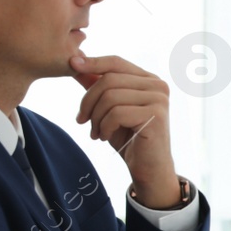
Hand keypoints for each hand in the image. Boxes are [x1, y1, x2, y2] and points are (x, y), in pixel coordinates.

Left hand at [71, 54, 180, 206]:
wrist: (147, 168)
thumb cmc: (129, 138)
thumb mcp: (108, 108)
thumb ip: (97, 85)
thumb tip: (76, 62)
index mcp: (148, 79)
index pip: (116, 62)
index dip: (93, 63)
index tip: (72, 65)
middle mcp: (157, 86)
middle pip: (109, 80)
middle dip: (88, 100)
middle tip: (81, 120)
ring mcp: (158, 100)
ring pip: (111, 97)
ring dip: (95, 117)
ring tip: (96, 132)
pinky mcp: (156, 116)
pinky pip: (117, 114)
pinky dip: (104, 127)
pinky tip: (104, 137)